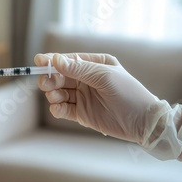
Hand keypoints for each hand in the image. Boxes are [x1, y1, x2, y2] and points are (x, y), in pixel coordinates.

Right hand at [35, 53, 181, 161]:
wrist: (142, 122)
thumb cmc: (128, 93)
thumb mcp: (104, 76)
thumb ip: (79, 69)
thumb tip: (55, 60)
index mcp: (95, 64)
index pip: (68, 60)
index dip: (52, 61)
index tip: (38, 61)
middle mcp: (87, 79)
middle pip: (60, 76)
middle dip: (50, 79)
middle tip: (46, 83)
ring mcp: (83, 97)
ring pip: (59, 92)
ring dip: (53, 94)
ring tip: (56, 97)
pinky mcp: (81, 113)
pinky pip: (63, 108)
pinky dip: (57, 108)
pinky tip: (57, 108)